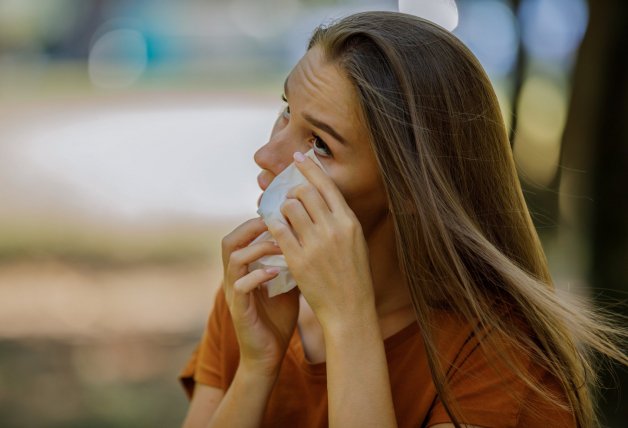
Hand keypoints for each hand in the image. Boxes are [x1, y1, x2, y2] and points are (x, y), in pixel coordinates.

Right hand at [221, 218, 299, 377]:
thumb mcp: (288, 285)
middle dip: (251, 228)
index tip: (279, 214)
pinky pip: (240, 286)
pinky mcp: (238, 310)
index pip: (240, 236)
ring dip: (258, 249)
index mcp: (243, 270)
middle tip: (276, 222)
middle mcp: (233, 278)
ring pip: (234, 259)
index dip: (255, 222)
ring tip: (281, 246)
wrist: (269, 354)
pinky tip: (277, 272)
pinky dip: (258, 276)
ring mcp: (233, 294)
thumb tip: (311, 240)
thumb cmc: (278, 319)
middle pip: (229, 241)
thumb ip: (292, 263)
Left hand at [267, 153, 375, 332]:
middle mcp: (333, 229)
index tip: (298, 157)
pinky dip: (273, 224)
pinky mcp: (297, 259)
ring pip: (289, 208)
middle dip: (293, 191)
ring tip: (283, 216)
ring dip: (282, 208)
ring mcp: (315, 244)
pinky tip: (273, 227)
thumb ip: (341, 219)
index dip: (310, 168)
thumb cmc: (354, 276)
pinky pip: (278, 230)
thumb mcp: (356, 242)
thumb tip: (324, 197)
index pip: (326, 185)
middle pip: (304, 192)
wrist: (349, 309)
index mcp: (349, 222)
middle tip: (289, 197)